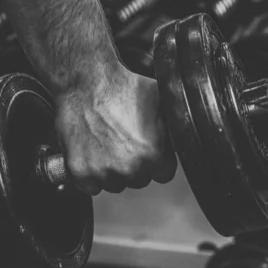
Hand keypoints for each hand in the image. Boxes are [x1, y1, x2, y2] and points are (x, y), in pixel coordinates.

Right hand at [53, 67, 177, 194]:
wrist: (86, 81)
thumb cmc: (123, 87)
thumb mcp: (161, 100)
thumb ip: (176, 124)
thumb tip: (188, 133)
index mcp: (153, 154)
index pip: (164, 174)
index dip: (157, 159)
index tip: (148, 147)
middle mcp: (129, 168)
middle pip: (140, 180)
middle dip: (135, 164)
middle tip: (125, 140)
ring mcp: (102, 172)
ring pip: (115, 184)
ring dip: (113, 170)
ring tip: (108, 143)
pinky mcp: (80, 172)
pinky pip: (90, 186)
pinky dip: (90, 173)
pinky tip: (93, 151)